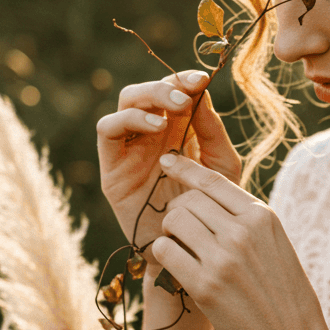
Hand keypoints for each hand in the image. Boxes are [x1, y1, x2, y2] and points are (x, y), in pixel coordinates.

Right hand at [96, 70, 241, 268]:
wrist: (194, 252)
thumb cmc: (211, 210)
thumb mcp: (221, 166)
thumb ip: (211, 131)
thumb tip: (201, 91)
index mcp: (178, 131)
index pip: (175, 92)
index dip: (185, 79)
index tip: (204, 77)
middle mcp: (151, 136)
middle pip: (147, 92)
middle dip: (166, 84)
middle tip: (188, 90)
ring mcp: (130, 150)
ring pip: (125, 104)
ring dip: (148, 97)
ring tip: (176, 106)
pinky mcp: (113, 169)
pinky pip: (108, 132)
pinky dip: (129, 121)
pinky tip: (157, 128)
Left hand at [151, 154, 329, 329]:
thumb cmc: (283, 294)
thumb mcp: (275, 245)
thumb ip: (247, 220)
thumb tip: (206, 195)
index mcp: (262, 217)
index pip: (214, 180)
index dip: (186, 168)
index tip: (168, 161)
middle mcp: (243, 231)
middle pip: (188, 200)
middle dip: (177, 209)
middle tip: (180, 228)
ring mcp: (223, 258)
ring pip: (174, 221)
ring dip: (169, 231)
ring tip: (179, 246)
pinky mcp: (204, 285)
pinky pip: (165, 251)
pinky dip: (165, 254)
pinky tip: (176, 264)